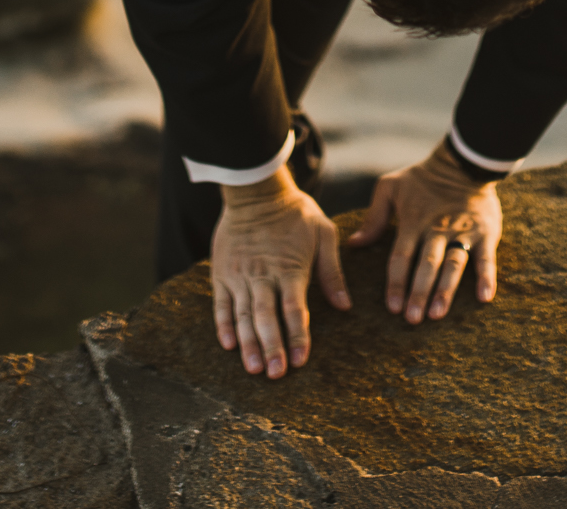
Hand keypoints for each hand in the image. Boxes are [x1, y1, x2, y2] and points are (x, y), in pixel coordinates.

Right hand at [210, 170, 348, 378]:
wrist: (256, 191)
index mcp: (290, 269)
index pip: (295, 310)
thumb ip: (332, 271)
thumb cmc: (295, 213)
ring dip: (248, 343)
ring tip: (253, 369)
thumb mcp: (323, 234)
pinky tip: (228, 345)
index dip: (298, 336)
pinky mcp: (222, 273)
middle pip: (266, 318)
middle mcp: (263, 275)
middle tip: (275, 375)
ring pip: (243, 315)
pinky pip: (221, 303)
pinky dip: (223, 325)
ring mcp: (240, 275)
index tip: (300, 360)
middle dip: (272, 348)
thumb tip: (345, 305)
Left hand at [349, 141, 502, 323]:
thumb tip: (354, 244)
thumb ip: (373, 217)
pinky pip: (486, 257)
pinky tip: (484, 298)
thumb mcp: (390, 188)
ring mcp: (462, 232)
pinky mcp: (485, 233)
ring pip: (453, 265)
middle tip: (412, 319)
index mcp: (413, 222)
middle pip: (427, 265)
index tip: (392, 307)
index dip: (396, 282)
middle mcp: (437, 230)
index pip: (401, 256)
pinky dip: (486, 277)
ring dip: (446, 290)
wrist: (462, 163)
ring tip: (438, 314)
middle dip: (419, 293)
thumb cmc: (421, 178)